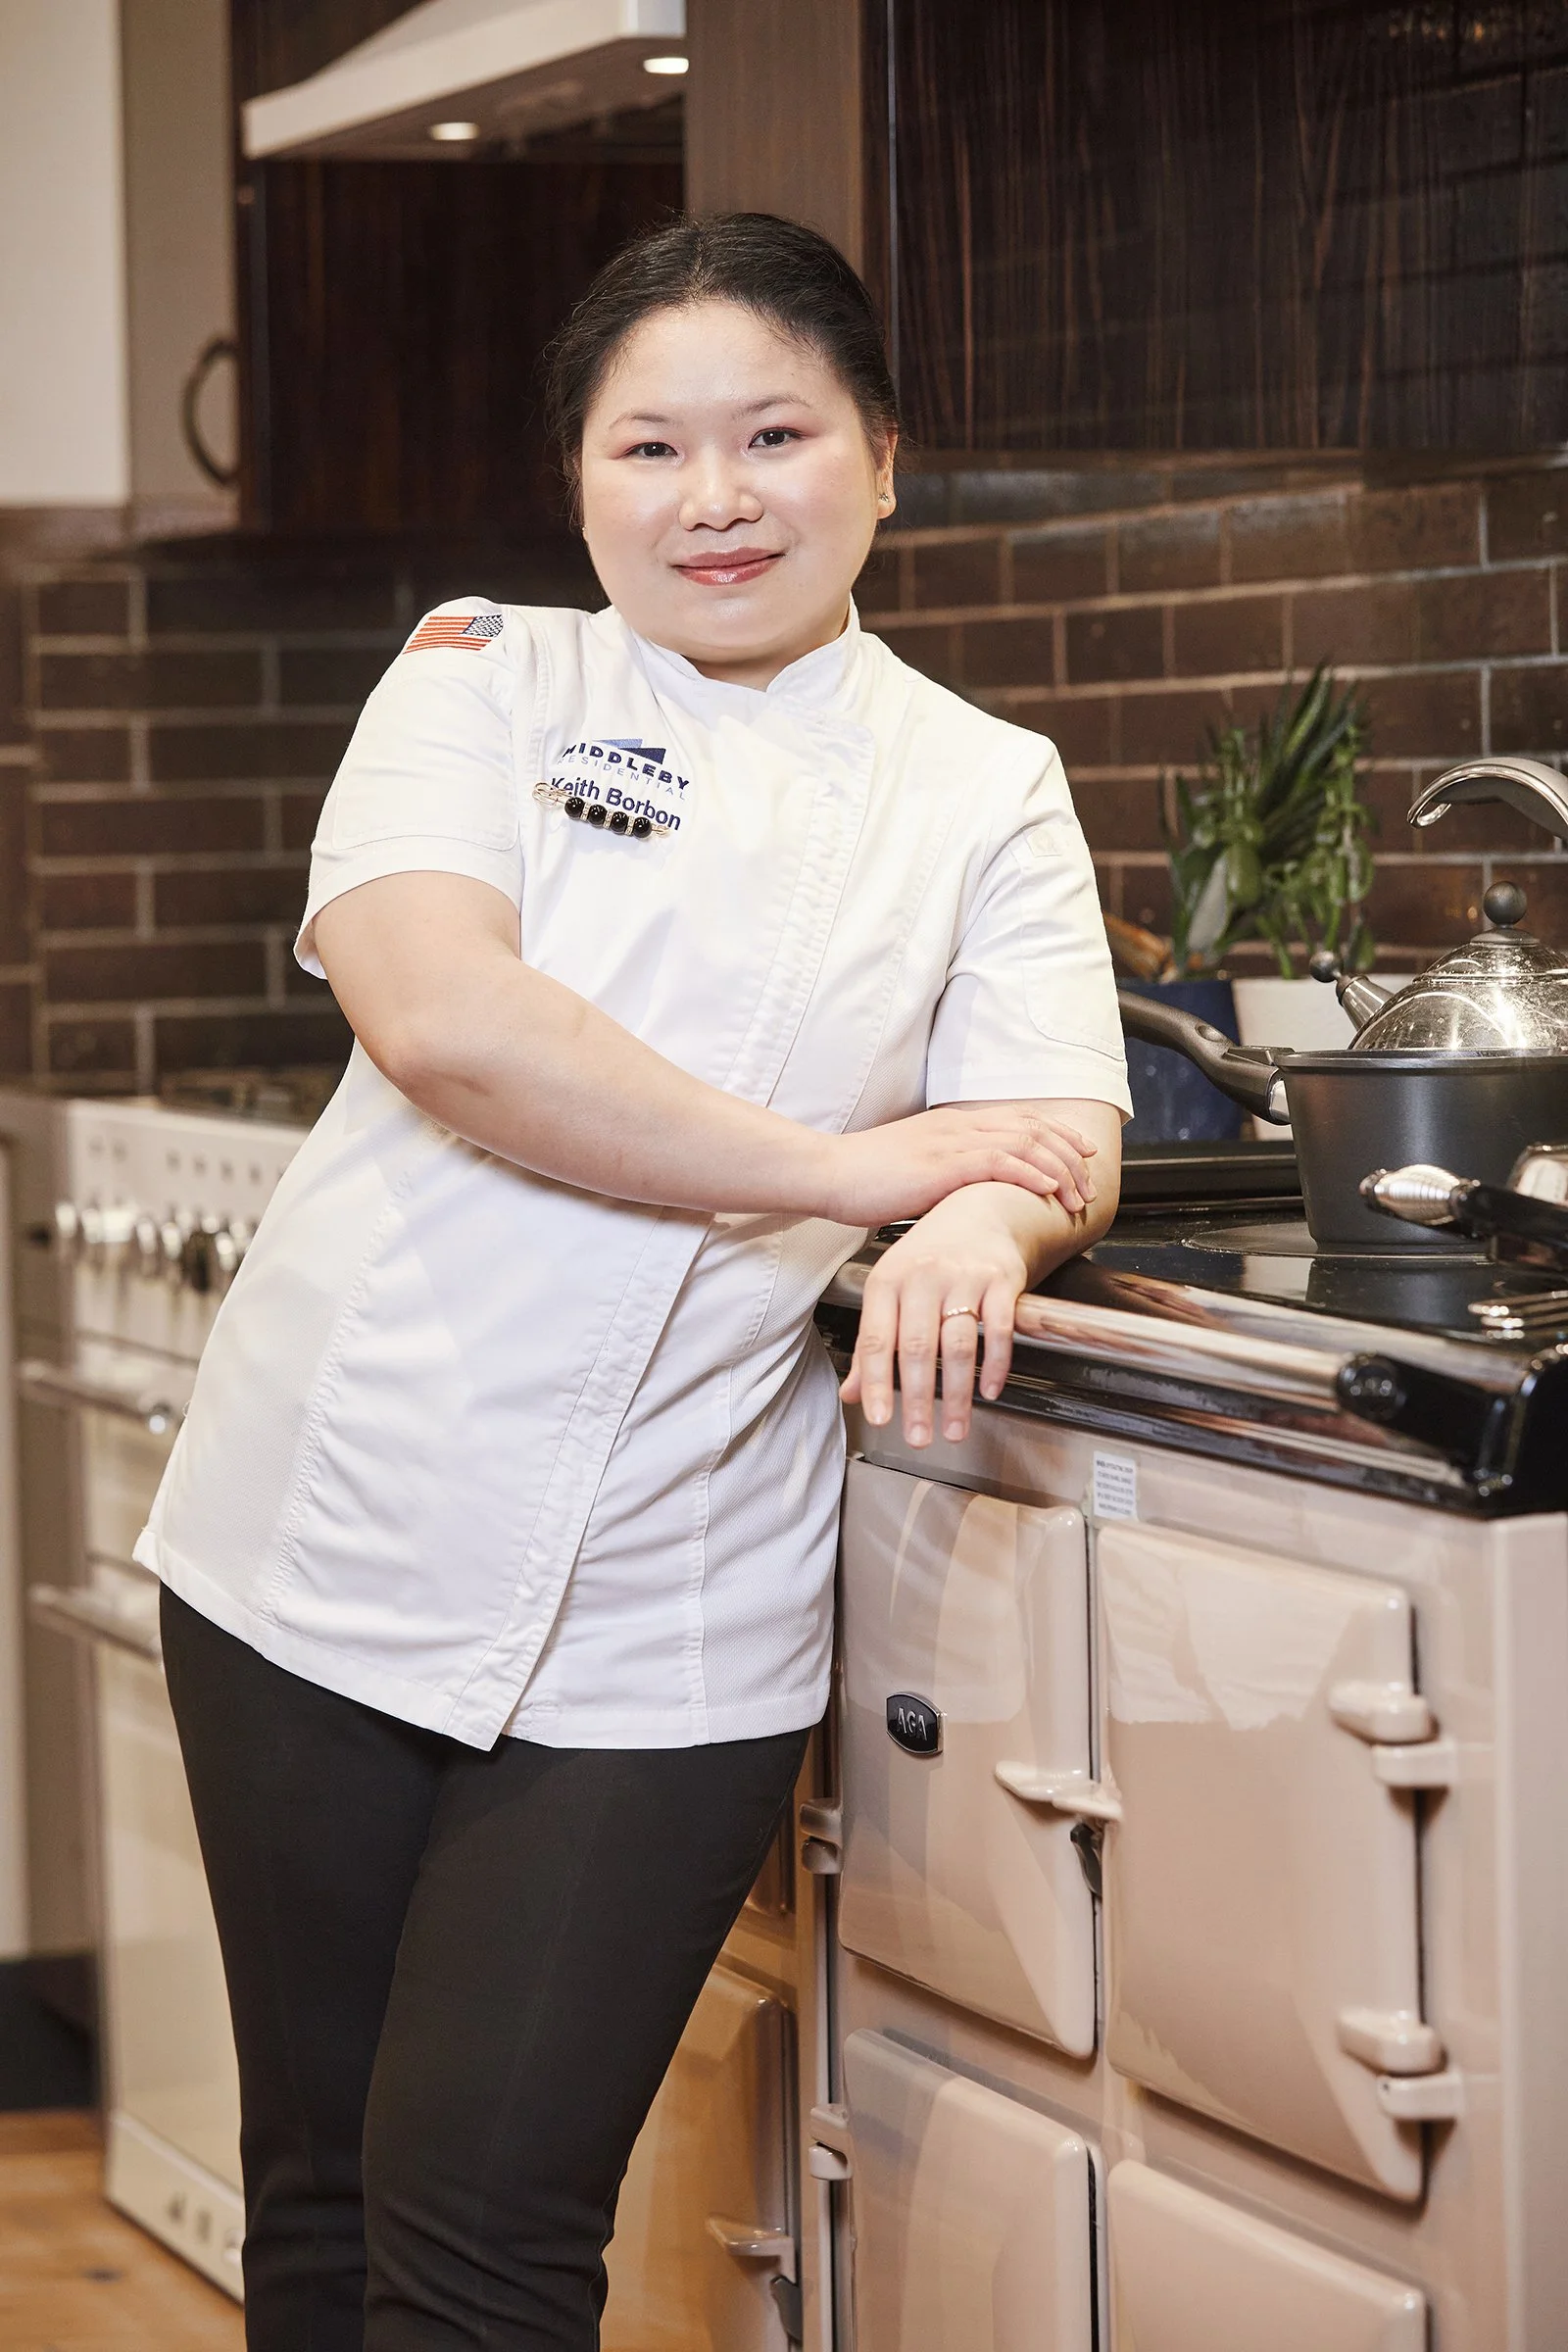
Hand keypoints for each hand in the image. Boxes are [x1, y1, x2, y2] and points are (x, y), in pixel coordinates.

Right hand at [817, 1104, 1096, 1228]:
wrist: (827, 1173)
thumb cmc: (863, 1178)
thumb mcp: (915, 1168)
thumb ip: (947, 1173)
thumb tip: (970, 1193)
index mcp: (952, 1124)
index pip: (1018, 1121)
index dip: (1057, 1135)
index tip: (1082, 1154)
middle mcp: (958, 1125)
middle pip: (1031, 1127)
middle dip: (1069, 1151)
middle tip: (1091, 1177)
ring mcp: (950, 1141)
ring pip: (1023, 1143)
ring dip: (1058, 1168)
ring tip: (1077, 1192)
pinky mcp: (941, 1164)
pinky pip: (998, 1162)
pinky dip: (1030, 1173)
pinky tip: (1048, 1188)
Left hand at [839, 1186, 1039, 1447]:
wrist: (980, 1210)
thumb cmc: (931, 1255)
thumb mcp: (891, 1290)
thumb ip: (871, 1344)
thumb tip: (851, 1393)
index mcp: (888, 1280)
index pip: (876, 1340)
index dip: (876, 1383)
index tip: (879, 1419)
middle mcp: (923, 1276)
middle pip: (918, 1348)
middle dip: (918, 1400)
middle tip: (919, 1437)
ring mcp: (964, 1277)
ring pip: (958, 1345)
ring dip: (958, 1395)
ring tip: (955, 1428)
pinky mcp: (1001, 1279)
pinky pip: (999, 1330)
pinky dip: (995, 1365)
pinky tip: (990, 1390)